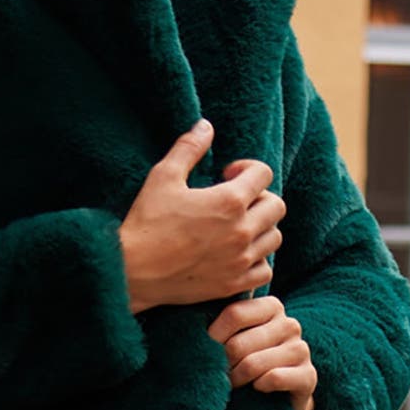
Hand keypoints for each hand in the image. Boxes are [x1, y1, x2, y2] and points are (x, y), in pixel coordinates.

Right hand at [117, 119, 285, 311]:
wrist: (133, 272)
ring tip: (236, 226)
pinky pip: (265, 270)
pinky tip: (236, 253)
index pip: (264, 174)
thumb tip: (205, 125)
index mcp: (229, 201)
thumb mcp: (163, 177)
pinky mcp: (234, 284)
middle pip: (276, 206)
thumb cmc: (146, 222)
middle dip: (259, 197)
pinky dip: (257, 260)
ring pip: (274, 238)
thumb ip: (189, 148)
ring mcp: (241, 260)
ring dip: (260, 227)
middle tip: (234, 200)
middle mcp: (242, 231)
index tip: (227, 175)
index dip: (247, 168)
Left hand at [206, 294, 315, 409]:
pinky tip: (257, 389)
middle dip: (223, 364)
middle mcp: (289, 324)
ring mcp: (301, 349)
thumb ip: (220, 325)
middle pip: (239, 343)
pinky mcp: (308, 376)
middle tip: (218, 375)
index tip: (203, 353)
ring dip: (236, 379)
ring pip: (253, 364)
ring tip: (233, 384)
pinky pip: (273, 378)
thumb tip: (191, 326)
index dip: (213, 337)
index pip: (234, 313)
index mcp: (270, 306)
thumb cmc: (245, 362)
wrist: (274, 398)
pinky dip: (258, 387)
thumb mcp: (233, 339)